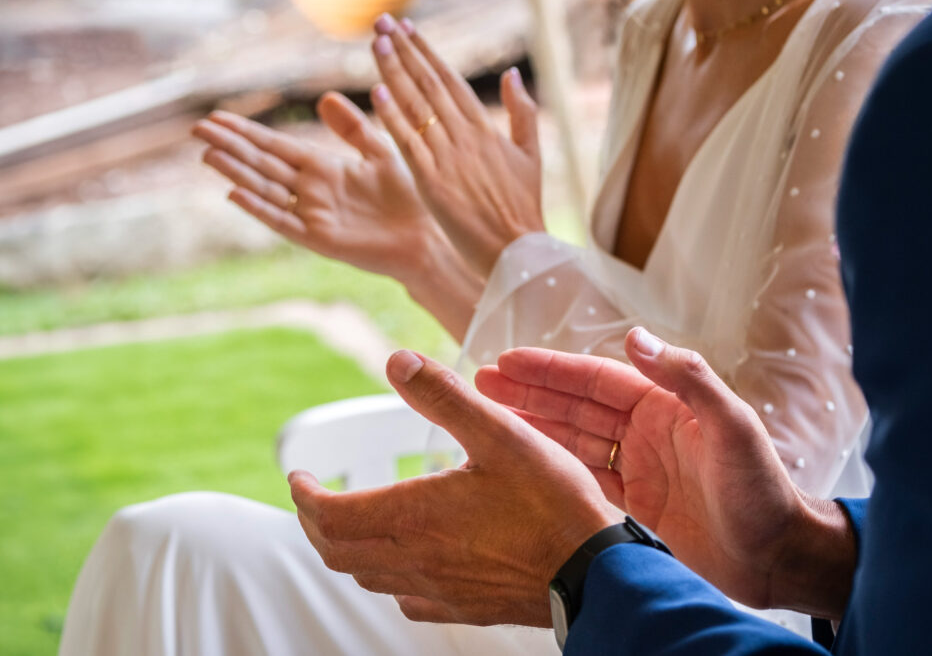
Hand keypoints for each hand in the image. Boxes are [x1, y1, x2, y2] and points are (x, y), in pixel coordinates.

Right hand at [195, 97, 444, 282]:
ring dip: (237, 173)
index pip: (276, 146)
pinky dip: (260, 208)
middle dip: (232, 146)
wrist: (425, 237)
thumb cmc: (408, 198)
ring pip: (266, 189)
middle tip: (198, 129)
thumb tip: (325, 97)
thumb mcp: (380, 152)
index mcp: (323, 169)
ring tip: (208, 154)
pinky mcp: (319, 238)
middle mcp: (312, 191)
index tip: (217, 117)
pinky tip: (235, 193)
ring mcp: (312, 215)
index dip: (248, 132)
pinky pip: (283, 221)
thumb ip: (352, 129)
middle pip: (263, 164)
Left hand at [289, 350, 617, 626]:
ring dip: (347, 548)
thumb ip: (445, 396)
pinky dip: (389, 578)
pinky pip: (408, 599)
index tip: (299, 476)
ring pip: (368, 576)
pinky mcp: (465, 608)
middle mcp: (415, 559)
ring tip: (351, 524)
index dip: (305, 495)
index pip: (329, 515)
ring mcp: (439, 590)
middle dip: (316, 523)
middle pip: (338, 551)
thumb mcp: (501, 433)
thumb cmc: (552, 503)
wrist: (595, 573)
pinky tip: (406, 566)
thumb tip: (396, 361)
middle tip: (315, 499)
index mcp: (413, 516)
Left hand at [368, 14, 543, 277]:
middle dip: (404, 51)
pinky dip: (392, 117)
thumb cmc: (523, 207)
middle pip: (428, 84)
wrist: (516, 249)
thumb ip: (521, 112)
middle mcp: (465, 136)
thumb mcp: (530, 155)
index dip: (426, 52)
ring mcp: (448, 157)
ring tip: (375, 44)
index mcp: (486, 128)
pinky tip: (377, 93)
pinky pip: (408, 143)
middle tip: (382, 23)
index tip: (406, 29)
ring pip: (415, 107)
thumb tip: (512, 74)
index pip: (449, 80)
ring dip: (393, 73)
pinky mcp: (432, 181)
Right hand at [475, 327, 857, 618]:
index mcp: (664, 406)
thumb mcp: (732, 425)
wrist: (776, 557)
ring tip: (488, 416)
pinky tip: (522, 462)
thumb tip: (634, 336)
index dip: (550, 370)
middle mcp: (644, 432)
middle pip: (574, 406)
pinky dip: (551, 469)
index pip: (595, 379)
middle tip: (481, 382)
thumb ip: (688, 378)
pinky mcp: (631, 507)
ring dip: (532, 427)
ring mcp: (636, 469)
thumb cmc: (762, 489)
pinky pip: (581, 480)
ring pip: (571, 441)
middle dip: (528, 393)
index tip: (507, 361)